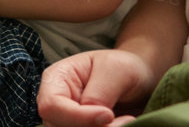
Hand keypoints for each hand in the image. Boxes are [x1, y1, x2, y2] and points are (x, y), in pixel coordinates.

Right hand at [36, 49, 158, 126]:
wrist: (136, 81)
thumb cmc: (121, 68)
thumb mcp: (115, 69)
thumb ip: (100, 93)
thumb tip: (97, 118)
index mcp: (56, 79)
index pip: (52, 105)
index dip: (77, 116)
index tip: (109, 115)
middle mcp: (56, 104)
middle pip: (58, 126)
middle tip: (125, 121)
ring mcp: (67, 120)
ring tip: (126, 122)